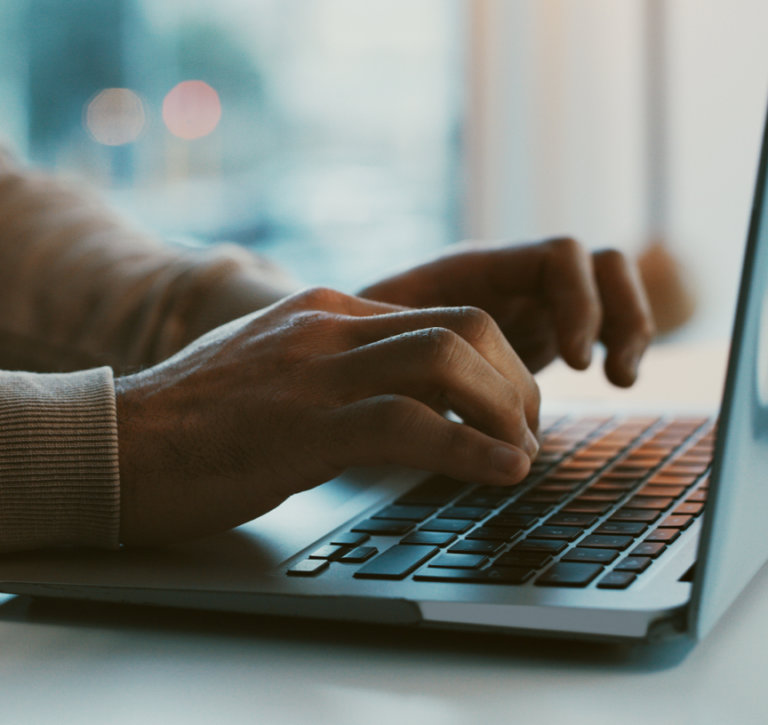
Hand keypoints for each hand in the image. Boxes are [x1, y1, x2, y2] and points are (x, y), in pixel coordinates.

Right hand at [116, 287, 539, 545]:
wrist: (118, 441)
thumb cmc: (200, 418)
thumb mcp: (282, 369)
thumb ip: (340, 365)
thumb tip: (405, 395)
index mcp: (328, 310)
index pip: (444, 313)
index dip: (498, 361)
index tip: (513, 406)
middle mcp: (329, 327)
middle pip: (463, 325)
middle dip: (514, 381)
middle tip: (527, 431)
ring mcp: (315, 371)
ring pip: (445, 361)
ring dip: (504, 410)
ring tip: (522, 454)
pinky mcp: (302, 426)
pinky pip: (408, 424)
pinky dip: (469, 449)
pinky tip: (501, 472)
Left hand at [360, 237, 654, 386]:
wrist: (356, 350)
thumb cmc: (358, 343)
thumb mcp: (380, 341)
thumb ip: (416, 347)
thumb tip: (451, 382)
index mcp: (476, 268)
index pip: (558, 256)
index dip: (578, 302)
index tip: (576, 362)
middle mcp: (510, 277)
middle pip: (597, 264)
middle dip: (616, 314)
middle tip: (607, 376)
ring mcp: (528, 301)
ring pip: (608, 289)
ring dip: (628, 328)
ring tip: (620, 380)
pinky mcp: (538, 331)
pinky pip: (599, 322)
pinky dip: (617, 343)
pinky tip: (613, 380)